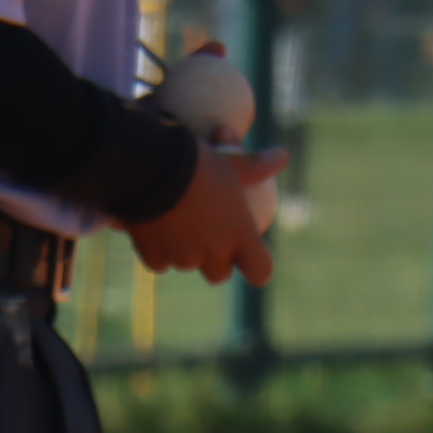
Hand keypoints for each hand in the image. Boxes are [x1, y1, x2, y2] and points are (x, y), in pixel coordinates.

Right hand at [127, 144, 278, 287]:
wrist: (148, 165)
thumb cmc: (197, 162)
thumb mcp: (231, 163)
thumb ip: (257, 166)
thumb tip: (283, 156)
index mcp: (239, 234)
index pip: (261, 272)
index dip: (257, 268)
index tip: (250, 259)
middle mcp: (213, 253)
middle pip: (220, 275)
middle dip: (216, 262)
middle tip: (208, 238)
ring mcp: (182, 259)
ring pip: (186, 265)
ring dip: (185, 252)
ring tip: (175, 221)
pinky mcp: (154, 258)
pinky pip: (160, 262)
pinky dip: (158, 250)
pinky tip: (153, 228)